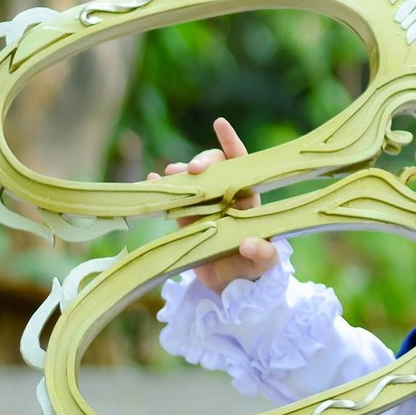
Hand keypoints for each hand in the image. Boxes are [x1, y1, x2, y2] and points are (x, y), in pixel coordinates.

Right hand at [148, 117, 278, 293]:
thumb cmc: (254, 270)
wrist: (230, 289)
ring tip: (171, 174)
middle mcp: (226, 197)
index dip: (231, 143)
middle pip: (213, 167)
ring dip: (180, 172)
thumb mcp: (264, 263)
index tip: (219, 125)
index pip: (243, 164)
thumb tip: (249, 243)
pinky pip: (172, 198)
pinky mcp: (185, 219)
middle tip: (192, 169)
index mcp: (248, 199)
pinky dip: (161, 188)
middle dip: (202, 161)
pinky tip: (151, 181)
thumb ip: (263, 254)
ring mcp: (204, 206)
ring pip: (191, 180)